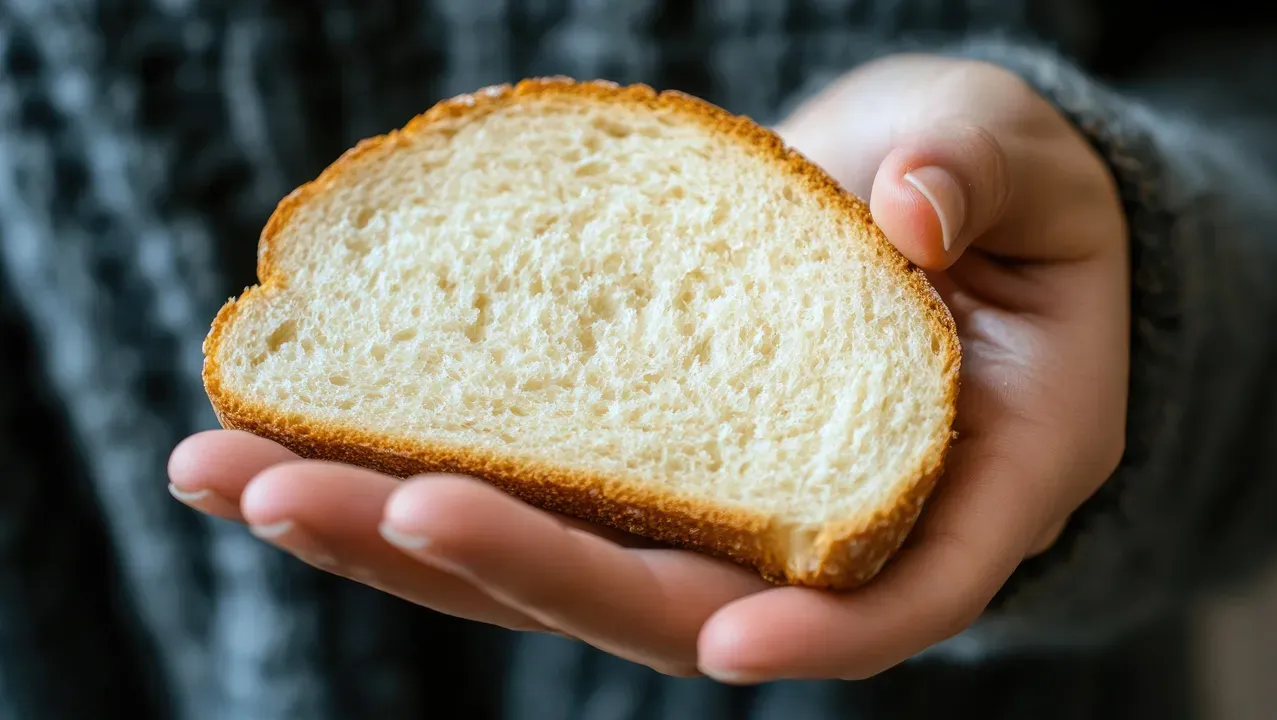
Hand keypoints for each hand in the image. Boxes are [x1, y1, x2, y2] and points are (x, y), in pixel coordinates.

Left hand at [168, 55, 1128, 681]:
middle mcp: (824, 529)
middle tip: (320, 504)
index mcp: (966, 484)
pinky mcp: (637, 467)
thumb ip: (981, 174)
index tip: (730, 646)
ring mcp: (714, 509)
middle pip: (673, 602)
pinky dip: (406, 469)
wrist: (924, 206)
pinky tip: (284, 440)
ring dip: (395, 532)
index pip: (901, 595)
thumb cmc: (1002, 190)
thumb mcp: (1017, 158)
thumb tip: (913, 210)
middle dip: (502, 565)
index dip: (823, 634)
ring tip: (235, 479)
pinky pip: (526, 490)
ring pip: (566, 563)